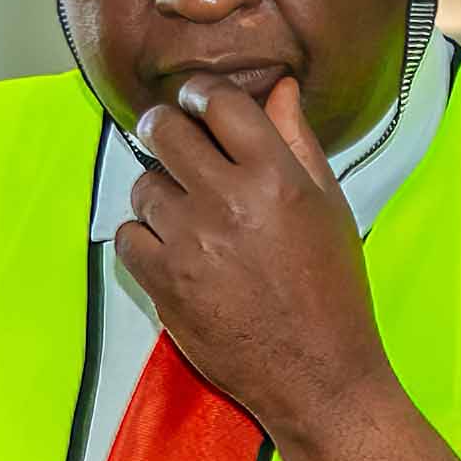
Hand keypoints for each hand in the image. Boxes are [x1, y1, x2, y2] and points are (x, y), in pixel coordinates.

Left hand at [115, 70, 385, 440]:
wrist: (317, 374)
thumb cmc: (331, 291)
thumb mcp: (329, 206)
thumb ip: (298, 141)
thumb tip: (280, 86)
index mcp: (277, 178)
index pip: (219, 102)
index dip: (202, 94)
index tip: (197, 102)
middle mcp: (230, 203)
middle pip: (165, 130)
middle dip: (164, 128)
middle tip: (172, 140)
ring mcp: (192, 244)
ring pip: (143, 184)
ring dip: (158, 190)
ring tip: (184, 210)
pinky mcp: (165, 283)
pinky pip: (129, 235)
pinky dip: (143, 237)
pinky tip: (171, 248)